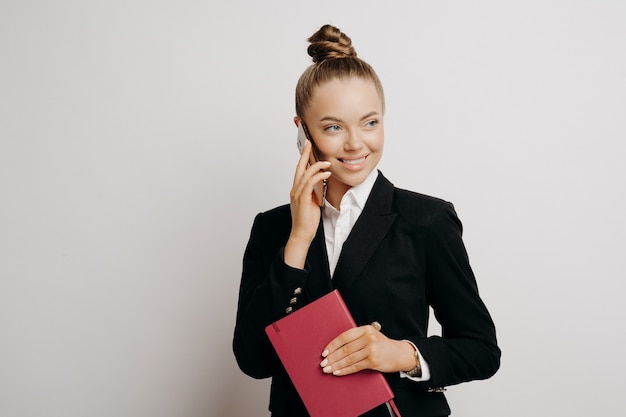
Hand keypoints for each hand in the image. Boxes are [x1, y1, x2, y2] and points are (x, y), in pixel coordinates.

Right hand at [284, 140, 330, 268]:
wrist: (302, 234)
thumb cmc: (307, 221)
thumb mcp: (312, 202)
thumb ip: (314, 192)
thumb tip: (321, 183)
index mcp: (296, 190)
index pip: (299, 170)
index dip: (303, 158)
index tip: (307, 147)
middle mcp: (295, 190)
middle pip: (299, 167)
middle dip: (305, 154)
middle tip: (309, 143)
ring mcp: (297, 194)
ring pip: (305, 174)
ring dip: (317, 166)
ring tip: (327, 162)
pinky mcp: (302, 199)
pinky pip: (310, 184)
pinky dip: (318, 176)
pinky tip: (326, 174)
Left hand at [319, 324, 415, 375]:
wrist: (399, 354)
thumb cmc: (381, 345)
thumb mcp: (370, 335)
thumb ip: (356, 338)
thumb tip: (334, 348)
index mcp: (365, 329)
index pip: (344, 336)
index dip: (333, 345)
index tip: (324, 352)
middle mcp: (369, 338)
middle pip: (345, 349)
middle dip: (332, 357)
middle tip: (323, 363)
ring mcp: (372, 350)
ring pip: (349, 359)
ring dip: (336, 365)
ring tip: (327, 369)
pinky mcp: (373, 361)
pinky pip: (355, 367)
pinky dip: (344, 370)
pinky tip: (337, 372)